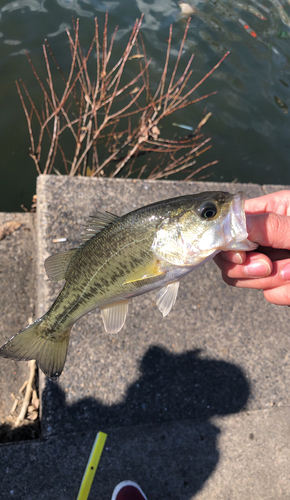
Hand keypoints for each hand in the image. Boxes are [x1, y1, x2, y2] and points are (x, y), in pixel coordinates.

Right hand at [214, 190, 289, 304]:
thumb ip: (269, 226)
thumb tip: (232, 225)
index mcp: (273, 210)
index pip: (232, 219)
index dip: (227, 239)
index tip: (240, 254)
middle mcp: (268, 236)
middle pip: (229, 255)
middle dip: (247, 267)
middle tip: (269, 267)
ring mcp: (273, 261)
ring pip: (246, 278)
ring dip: (272, 282)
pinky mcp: (281, 284)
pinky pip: (271, 294)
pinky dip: (286, 293)